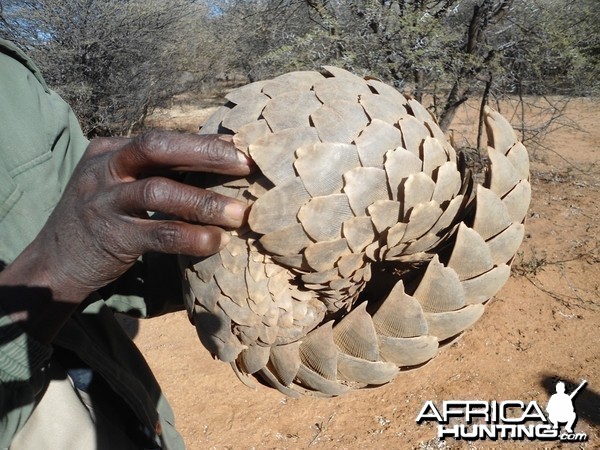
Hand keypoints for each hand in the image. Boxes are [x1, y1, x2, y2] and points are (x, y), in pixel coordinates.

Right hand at [0, 131, 251, 340]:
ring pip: (160, 191)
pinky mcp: (110, 237)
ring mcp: (103, 202)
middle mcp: (103, 169)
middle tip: (246, 166)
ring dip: (205, 202)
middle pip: (157, 148)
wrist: (53, 263)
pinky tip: (214, 242)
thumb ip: (155, 173)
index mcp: (109, 150)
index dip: (203, 143)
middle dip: (206, 154)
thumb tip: (216, 164)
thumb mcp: (118, 185)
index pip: (162, 139)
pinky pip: (158, 233)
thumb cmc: (101, 220)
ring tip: (239, 214)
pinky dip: (190, 236)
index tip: (240, 151)